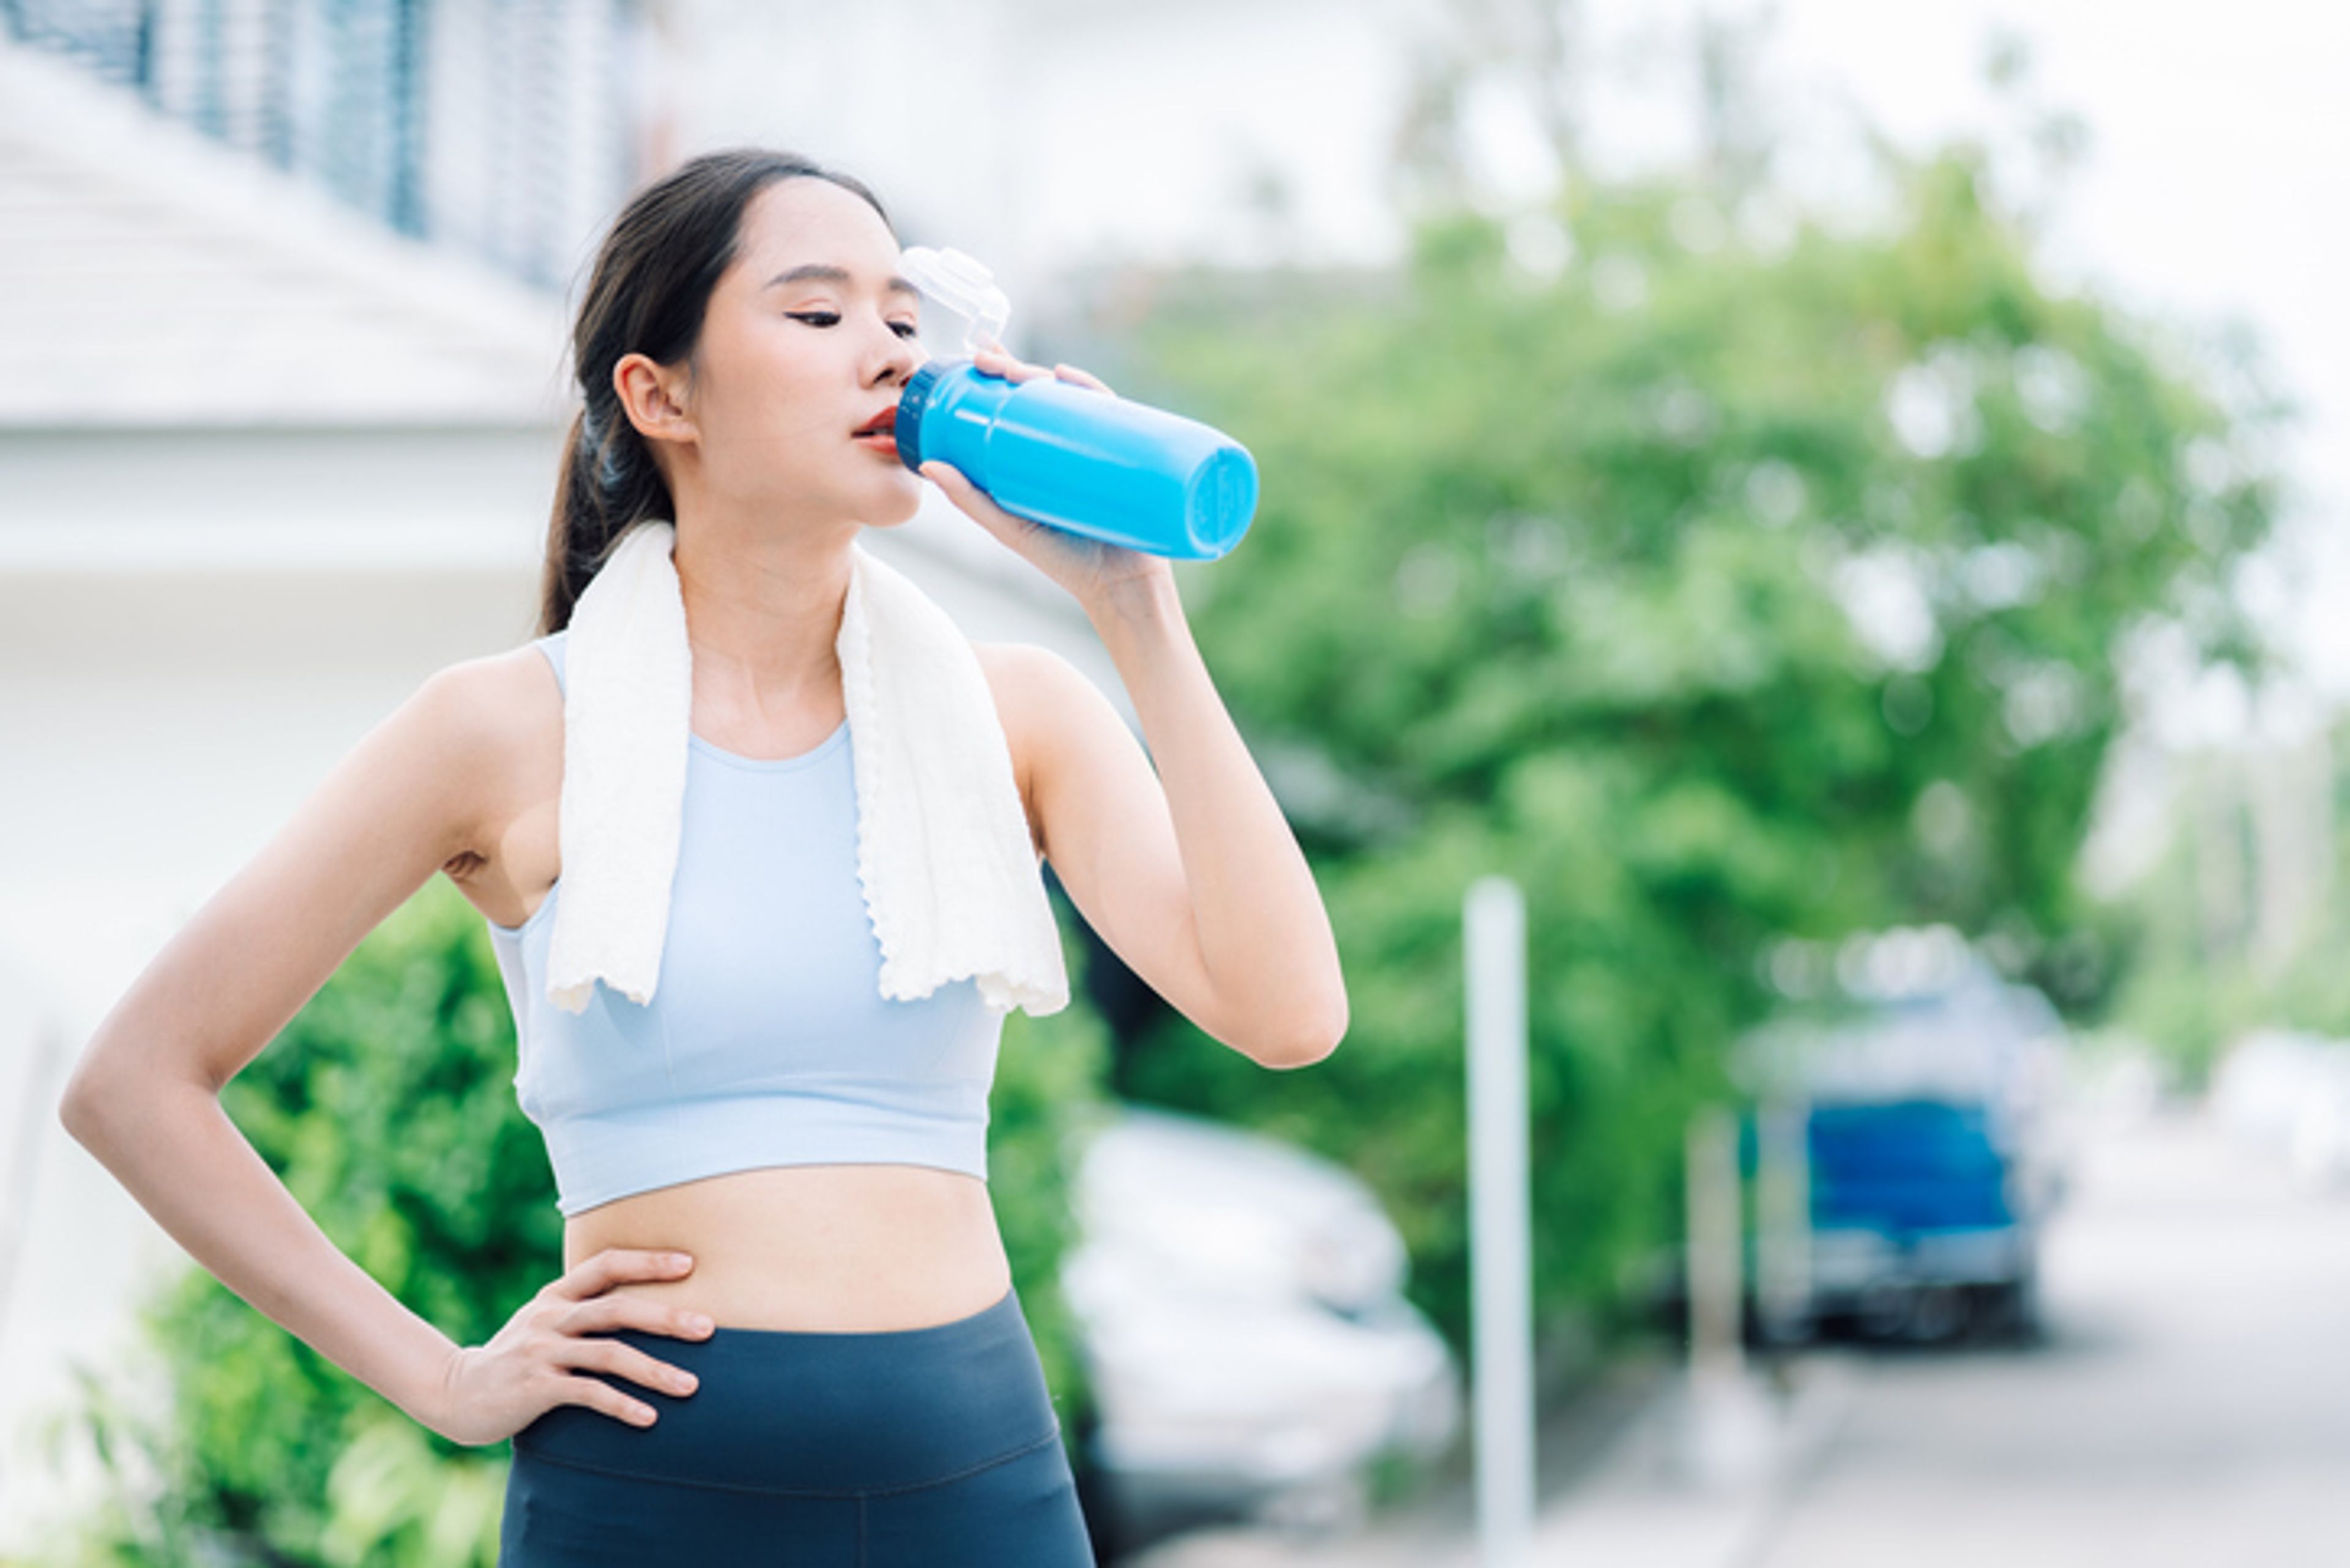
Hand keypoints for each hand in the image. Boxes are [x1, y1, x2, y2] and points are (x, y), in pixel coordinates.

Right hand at [426, 1248, 713, 1446]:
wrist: (454, 1393)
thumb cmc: (515, 1357)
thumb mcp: (544, 1322)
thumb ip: (582, 1310)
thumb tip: (643, 1304)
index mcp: (556, 1295)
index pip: (606, 1264)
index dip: (647, 1261)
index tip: (690, 1263)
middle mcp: (551, 1316)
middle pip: (618, 1308)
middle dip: (666, 1317)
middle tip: (709, 1328)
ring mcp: (542, 1351)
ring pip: (608, 1353)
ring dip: (654, 1370)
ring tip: (690, 1386)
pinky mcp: (535, 1387)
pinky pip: (587, 1393)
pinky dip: (621, 1405)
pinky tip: (649, 1418)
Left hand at [919, 342, 1178, 612]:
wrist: (1120, 587)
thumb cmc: (1065, 560)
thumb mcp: (1009, 527)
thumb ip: (970, 499)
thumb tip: (927, 465)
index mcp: (1044, 456)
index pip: (1021, 405)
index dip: (1000, 375)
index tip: (977, 355)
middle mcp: (1073, 445)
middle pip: (1045, 395)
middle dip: (1016, 370)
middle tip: (988, 359)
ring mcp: (1101, 447)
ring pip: (1073, 398)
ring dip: (1045, 375)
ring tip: (1018, 371)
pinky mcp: (1129, 454)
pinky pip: (1112, 414)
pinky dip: (1090, 391)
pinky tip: (1067, 378)